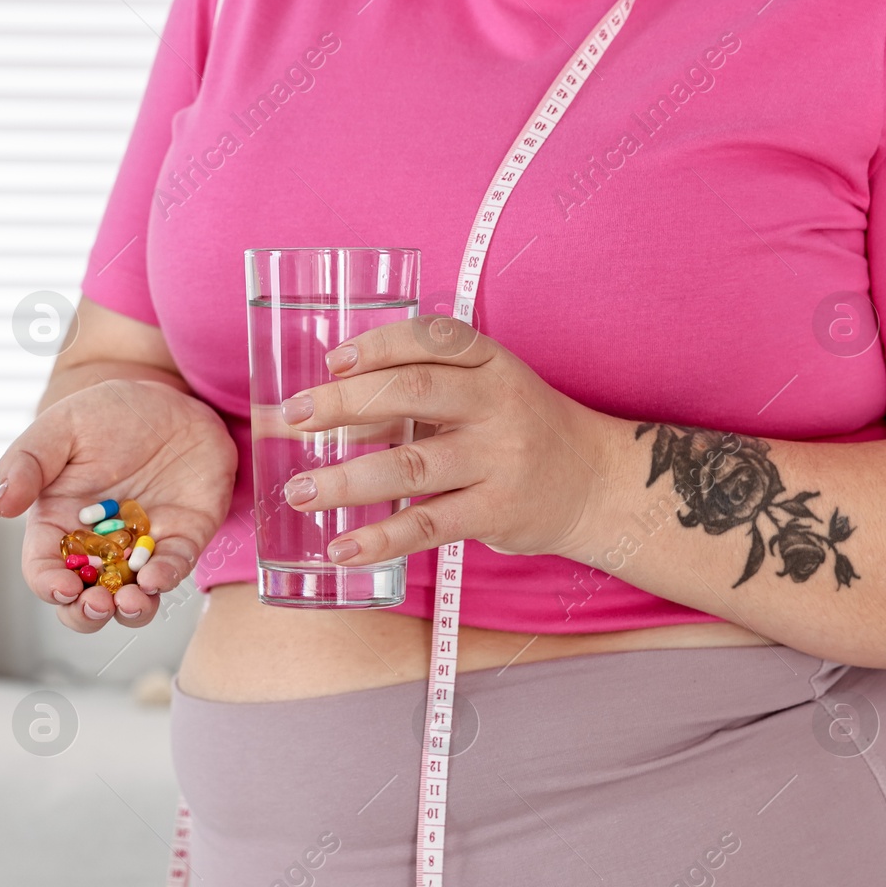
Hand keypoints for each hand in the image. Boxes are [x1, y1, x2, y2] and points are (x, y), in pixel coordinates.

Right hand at [0, 379, 236, 631]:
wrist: (169, 400)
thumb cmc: (108, 413)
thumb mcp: (63, 426)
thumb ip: (28, 462)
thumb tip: (0, 505)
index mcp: (59, 524)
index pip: (44, 569)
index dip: (49, 586)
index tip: (63, 586)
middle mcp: (99, 547)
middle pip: (84, 601)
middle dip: (88, 614)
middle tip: (98, 603)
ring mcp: (141, 548)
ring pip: (132, 600)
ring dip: (130, 611)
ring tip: (131, 601)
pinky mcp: (182, 540)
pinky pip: (174, 569)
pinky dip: (165, 579)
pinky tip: (157, 576)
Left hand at [278, 317, 617, 564]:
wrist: (593, 483)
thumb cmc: (517, 430)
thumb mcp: (481, 393)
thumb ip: (415, 395)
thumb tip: (326, 410)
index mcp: (490, 363)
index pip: (431, 339)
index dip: (377, 346)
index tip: (331, 362)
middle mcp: (495, 404)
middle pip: (413, 392)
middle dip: (344, 404)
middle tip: (292, 419)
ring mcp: (498, 459)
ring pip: (411, 465)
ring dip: (346, 481)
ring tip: (300, 492)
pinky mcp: (496, 511)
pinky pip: (427, 526)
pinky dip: (380, 539)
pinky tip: (342, 548)